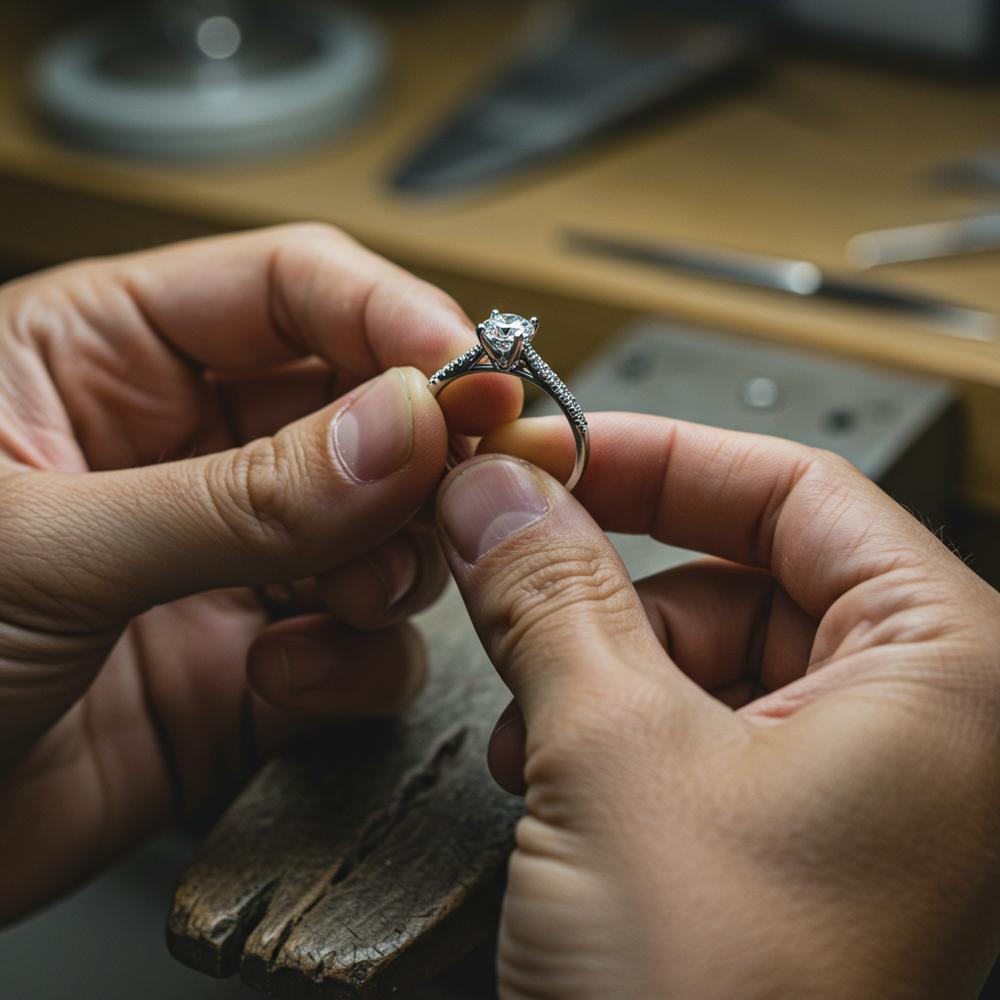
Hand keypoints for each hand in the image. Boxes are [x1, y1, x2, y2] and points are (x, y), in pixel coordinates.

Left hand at [0, 224, 519, 922]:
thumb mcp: (42, 547)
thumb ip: (240, 492)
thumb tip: (403, 429)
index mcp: (108, 359)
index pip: (294, 290)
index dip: (394, 321)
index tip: (472, 381)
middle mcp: (186, 451)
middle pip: (364, 408)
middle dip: (421, 456)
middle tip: (461, 492)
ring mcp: (231, 560)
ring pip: (386, 526)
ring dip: (397, 562)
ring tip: (353, 595)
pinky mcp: (258, 663)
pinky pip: (365, 645)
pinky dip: (358, 664)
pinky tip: (285, 676)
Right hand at [435, 414, 999, 998]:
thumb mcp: (611, 758)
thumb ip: (549, 595)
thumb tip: (498, 491)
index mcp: (948, 677)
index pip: (798, 488)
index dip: (665, 455)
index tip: (561, 449)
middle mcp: (920, 725)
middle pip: (744, 565)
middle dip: (611, 568)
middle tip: (509, 555)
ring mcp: (854, 784)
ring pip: (703, 644)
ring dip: (595, 654)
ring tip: (527, 705)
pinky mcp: (785, 833)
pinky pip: (688, 720)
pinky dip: (606, 720)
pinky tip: (547, 762)